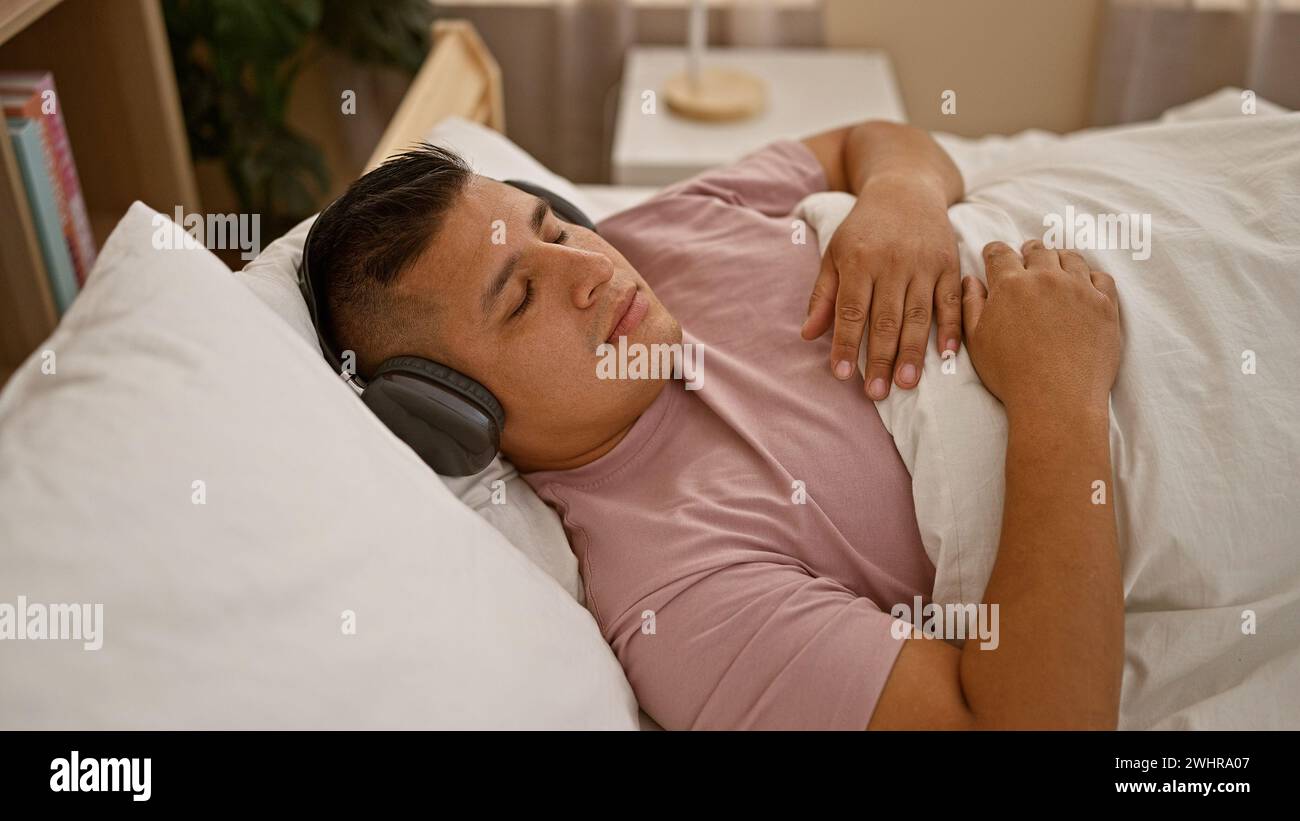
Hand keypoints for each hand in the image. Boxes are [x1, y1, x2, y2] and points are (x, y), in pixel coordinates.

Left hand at [801, 175, 961, 399]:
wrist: (906, 189)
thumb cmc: (864, 229)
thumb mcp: (836, 254)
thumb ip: (823, 295)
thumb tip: (808, 335)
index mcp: (859, 260)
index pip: (851, 310)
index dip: (847, 344)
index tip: (842, 374)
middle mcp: (893, 262)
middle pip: (886, 318)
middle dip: (881, 358)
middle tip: (877, 393)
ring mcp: (924, 263)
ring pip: (919, 315)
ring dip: (913, 352)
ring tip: (907, 384)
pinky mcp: (949, 264)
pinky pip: (950, 301)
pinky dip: (951, 328)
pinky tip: (947, 356)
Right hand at [961, 240, 1120, 418]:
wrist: (1056, 399)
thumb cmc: (1011, 374)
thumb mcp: (977, 341)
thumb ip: (972, 305)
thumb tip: (971, 281)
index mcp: (1010, 285)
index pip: (1000, 253)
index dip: (994, 253)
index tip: (993, 256)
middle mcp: (1046, 278)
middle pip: (1038, 250)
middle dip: (1029, 253)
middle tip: (1027, 260)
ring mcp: (1079, 289)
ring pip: (1071, 258)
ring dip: (1060, 260)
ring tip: (1056, 271)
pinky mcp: (1105, 304)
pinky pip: (1101, 277)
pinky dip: (1091, 278)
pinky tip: (1084, 288)